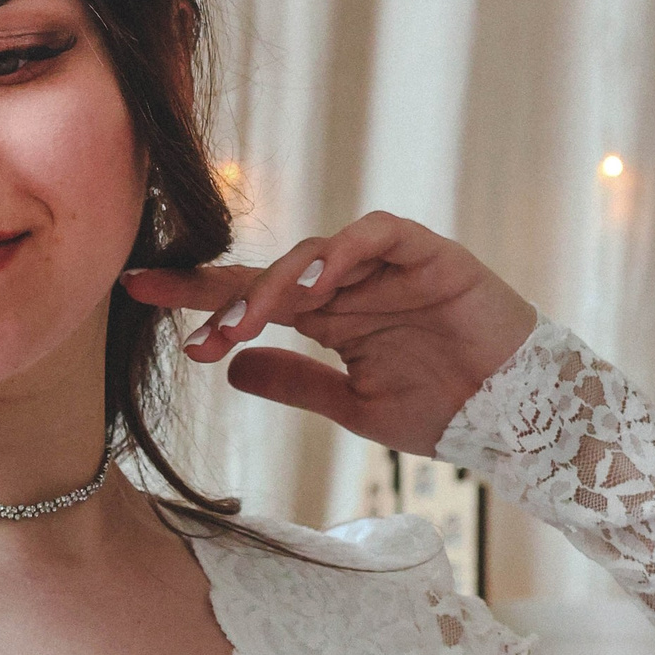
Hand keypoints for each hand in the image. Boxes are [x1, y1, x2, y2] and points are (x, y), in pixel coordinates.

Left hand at [123, 212, 536, 458]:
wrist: (516, 419)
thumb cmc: (444, 409)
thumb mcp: (352, 406)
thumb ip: (296, 384)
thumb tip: (233, 371)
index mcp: (330, 317)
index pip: (252, 297)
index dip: (197, 294)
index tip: (137, 293)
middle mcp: (351, 284)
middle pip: (271, 271)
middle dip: (219, 291)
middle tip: (180, 318)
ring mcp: (388, 266)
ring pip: (316, 253)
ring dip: (275, 285)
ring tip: (243, 322)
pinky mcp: (428, 255)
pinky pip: (377, 235)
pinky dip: (342, 252)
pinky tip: (312, 283)